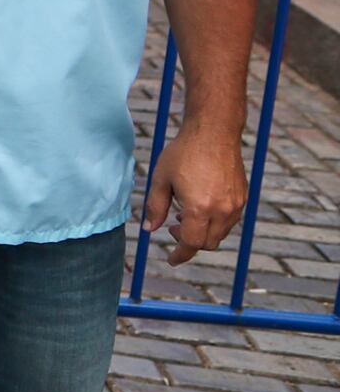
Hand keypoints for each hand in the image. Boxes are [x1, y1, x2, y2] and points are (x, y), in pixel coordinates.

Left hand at [143, 131, 247, 265]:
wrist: (214, 132)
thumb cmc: (183, 153)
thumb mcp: (160, 180)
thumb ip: (155, 208)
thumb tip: (149, 230)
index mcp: (199, 208)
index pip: (190, 243)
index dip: (179, 254)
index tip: (171, 259)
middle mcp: (222, 210)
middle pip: (207, 243)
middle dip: (189, 243)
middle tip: (172, 228)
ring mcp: (236, 205)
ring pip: (220, 234)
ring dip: (202, 233)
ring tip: (183, 215)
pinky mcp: (243, 198)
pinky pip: (230, 222)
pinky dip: (215, 224)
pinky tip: (200, 208)